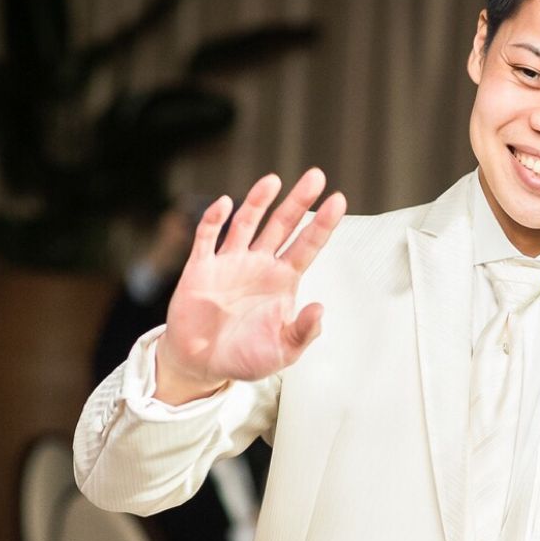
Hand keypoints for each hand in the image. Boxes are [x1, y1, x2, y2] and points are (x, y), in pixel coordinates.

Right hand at [156, 169, 345, 402]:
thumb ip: (303, 331)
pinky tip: (225, 203)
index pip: (308, 246)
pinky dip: (214, 218)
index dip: (323, 224)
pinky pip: (207, 237)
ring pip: (247, 223)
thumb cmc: (245, 357)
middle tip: (316, 176)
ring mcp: (230, 263)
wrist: (202, 364)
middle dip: (299, 201)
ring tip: (274, 180)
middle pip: (282, 226)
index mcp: (282, 282)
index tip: (339, 200)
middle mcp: (259, 266)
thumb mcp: (283, 351)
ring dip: (259, 201)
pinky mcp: (200, 268)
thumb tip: (320, 309)